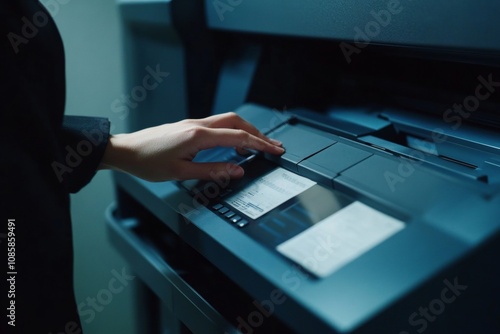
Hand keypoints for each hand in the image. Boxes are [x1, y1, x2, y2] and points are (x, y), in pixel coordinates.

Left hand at [100, 112, 283, 180]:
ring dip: (245, 131)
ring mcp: (193, 124)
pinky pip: (217, 125)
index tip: (274, 150)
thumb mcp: (181, 173)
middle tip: (272, 146)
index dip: (259, 144)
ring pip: (227, 121)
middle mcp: (197, 125)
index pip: (238, 138)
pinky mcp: (188, 126)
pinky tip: (232, 144)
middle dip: (257, 133)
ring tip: (257, 145)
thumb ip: (212, 171)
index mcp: (198, 136)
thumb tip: (237, 171)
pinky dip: (231, 132)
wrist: (125, 151)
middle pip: (236, 122)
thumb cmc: (148, 163)